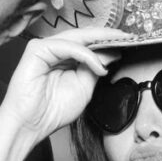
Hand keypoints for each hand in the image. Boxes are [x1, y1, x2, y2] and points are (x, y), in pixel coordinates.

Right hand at [0, 28, 128, 139]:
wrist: (31, 125)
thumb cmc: (52, 111)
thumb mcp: (84, 88)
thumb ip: (96, 69)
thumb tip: (112, 53)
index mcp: (65, 57)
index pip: (90, 43)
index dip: (109, 41)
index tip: (130, 42)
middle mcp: (55, 49)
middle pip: (85, 36)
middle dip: (108, 36)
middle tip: (128, 37)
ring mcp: (45, 47)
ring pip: (78, 38)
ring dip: (100, 42)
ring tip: (118, 46)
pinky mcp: (37, 49)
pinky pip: (67, 46)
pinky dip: (85, 55)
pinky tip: (98, 66)